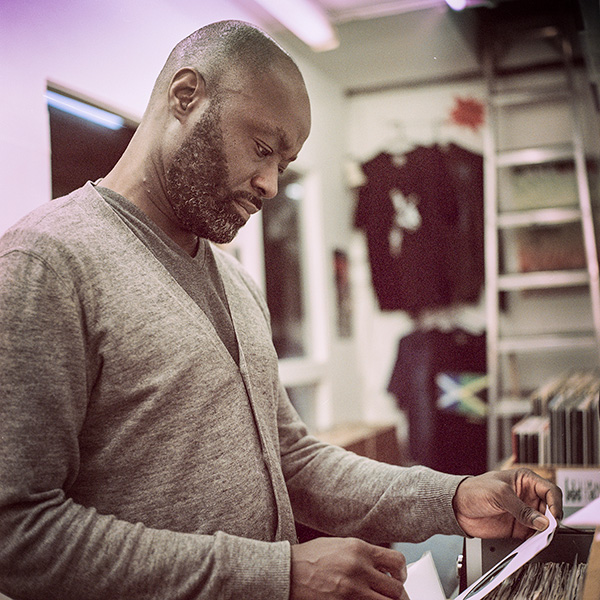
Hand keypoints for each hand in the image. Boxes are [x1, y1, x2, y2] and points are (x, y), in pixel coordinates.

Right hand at [290, 537, 408, 599]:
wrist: (286, 571)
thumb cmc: (309, 558)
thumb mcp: (339, 545)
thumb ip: (362, 554)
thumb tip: (381, 566)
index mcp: (359, 548)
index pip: (396, 561)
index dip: (401, 573)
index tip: (398, 578)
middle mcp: (359, 567)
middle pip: (396, 588)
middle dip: (397, 595)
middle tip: (392, 596)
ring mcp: (352, 589)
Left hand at [452, 468, 562, 539]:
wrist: (457, 507)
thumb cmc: (474, 490)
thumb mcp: (499, 494)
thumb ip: (521, 508)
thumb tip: (542, 522)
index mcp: (525, 480)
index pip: (550, 490)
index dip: (556, 503)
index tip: (555, 516)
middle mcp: (527, 496)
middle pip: (550, 509)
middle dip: (552, 519)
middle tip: (549, 529)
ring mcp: (524, 513)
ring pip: (544, 524)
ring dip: (545, 532)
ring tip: (541, 537)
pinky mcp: (519, 528)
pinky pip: (534, 536)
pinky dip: (537, 541)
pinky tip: (534, 543)